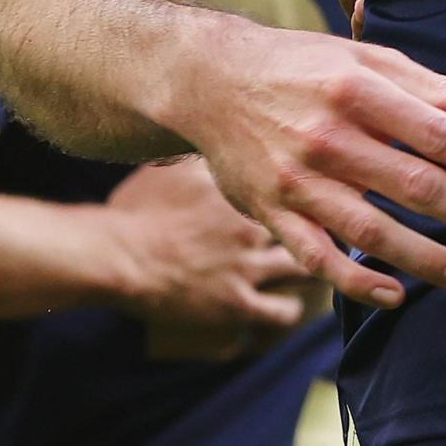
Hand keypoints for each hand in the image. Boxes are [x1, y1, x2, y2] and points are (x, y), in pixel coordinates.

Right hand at [103, 154, 311, 360]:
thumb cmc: (137, 209)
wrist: (116, 255)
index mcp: (243, 188)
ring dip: (312, 271)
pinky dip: (287, 310)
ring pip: (307, 269)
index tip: (324, 193)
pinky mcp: (236, 304)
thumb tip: (225, 134)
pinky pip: (282, 312)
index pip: (301, 183)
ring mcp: (247, 265)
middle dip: (324, 230)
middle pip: (314, 226)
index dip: (313, 190)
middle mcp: (254, 224)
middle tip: (328, 233)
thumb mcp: (176, 168)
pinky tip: (283, 305)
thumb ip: (209, 154)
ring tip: (311, 270)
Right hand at [167, 20, 445, 308]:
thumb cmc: (301, 67)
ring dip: (428, 258)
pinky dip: (356, 281)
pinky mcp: (271, 212)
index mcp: (358, 89)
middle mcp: (328, 136)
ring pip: (371, 230)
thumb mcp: (364, 59)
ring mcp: (297, 179)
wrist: (209, 81)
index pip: (435, 133)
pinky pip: (317, 256)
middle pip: (415, 185)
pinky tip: (397, 296)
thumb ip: (428, 85)